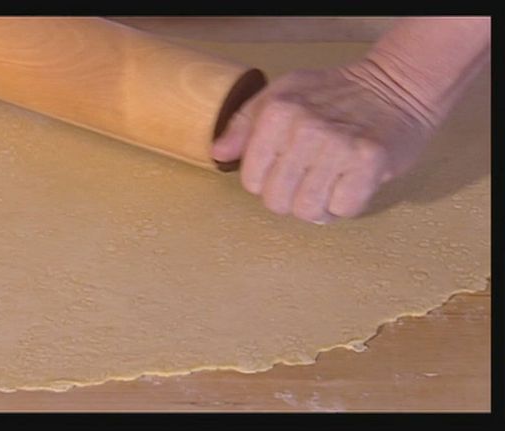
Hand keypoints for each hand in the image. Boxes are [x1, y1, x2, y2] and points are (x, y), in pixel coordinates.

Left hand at [212, 60, 434, 223]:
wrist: (397, 85)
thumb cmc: (332, 95)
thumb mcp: (280, 96)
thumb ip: (244, 124)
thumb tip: (218, 153)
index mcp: (276, 112)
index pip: (250, 181)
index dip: (266, 181)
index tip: (284, 166)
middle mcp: (305, 128)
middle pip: (277, 201)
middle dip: (291, 197)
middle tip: (309, 176)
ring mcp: (339, 145)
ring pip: (308, 211)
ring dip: (319, 204)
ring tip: (330, 180)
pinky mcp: (370, 162)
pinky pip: (343, 209)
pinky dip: (347, 203)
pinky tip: (351, 181)